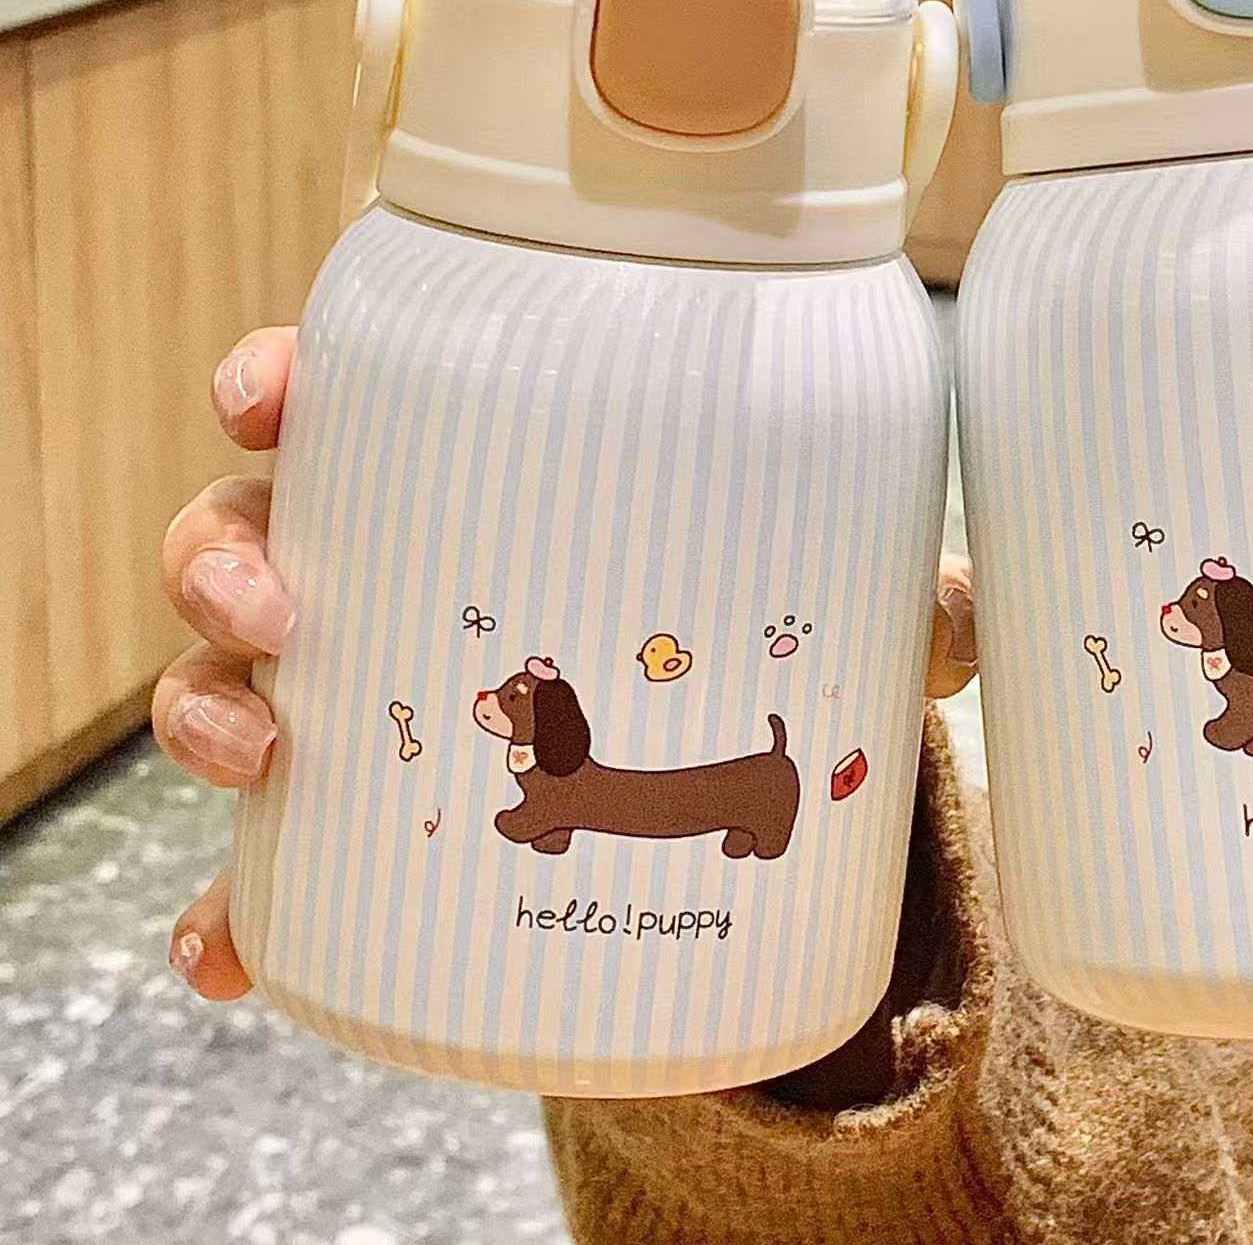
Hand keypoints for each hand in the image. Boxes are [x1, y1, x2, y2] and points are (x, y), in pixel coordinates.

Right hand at [156, 329, 977, 1001]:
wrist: (718, 795)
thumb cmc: (741, 638)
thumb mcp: (823, 601)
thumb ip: (900, 597)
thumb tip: (961, 612)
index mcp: (476, 479)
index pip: (350, 396)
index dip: (281, 379)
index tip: (271, 391)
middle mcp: (392, 573)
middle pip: (250, 529)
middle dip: (229, 552)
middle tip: (287, 602)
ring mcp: (365, 696)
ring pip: (228, 674)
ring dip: (210, 707)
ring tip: (272, 751)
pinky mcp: (362, 824)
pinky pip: (261, 864)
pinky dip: (232, 906)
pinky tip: (231, 954)